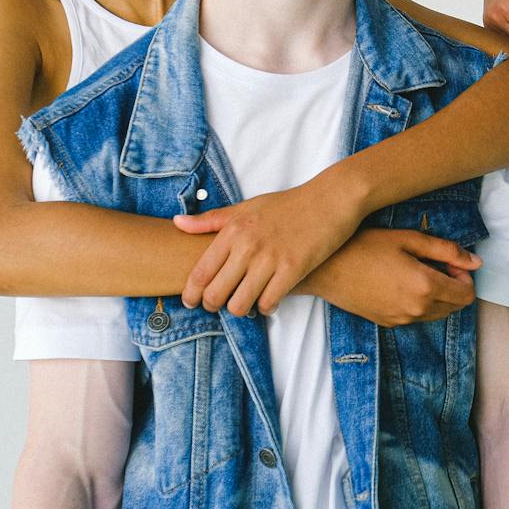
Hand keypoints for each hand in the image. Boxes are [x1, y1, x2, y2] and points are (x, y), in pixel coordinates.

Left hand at [173, 171, 367, 314]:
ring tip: (245, 304)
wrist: (331, 199)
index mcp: (233, 230)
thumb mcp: (246, 206)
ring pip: (240, 304)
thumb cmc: (287, 204)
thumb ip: (211, 220)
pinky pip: (268, 302)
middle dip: (213, 306)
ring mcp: (271, 258)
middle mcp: (248, 245)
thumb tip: (177, 223)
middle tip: (219, 305)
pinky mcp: (294, 269)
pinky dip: (265, 308)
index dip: (191, 294)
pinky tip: (268, 302)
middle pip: (216, 293)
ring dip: (240, 310)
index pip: (200, 272)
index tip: (192, 301)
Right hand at [306, 228, 480, 326]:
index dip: (465, 277)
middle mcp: (417, 310)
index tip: (450, 262)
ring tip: (417, 272)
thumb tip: (476, 262)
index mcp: (426, 287)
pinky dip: (420, 304)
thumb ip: (447, 251)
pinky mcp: (388, 323)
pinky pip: (417, 317)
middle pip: (455, 307)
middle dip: (454, 286)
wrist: (326, 268)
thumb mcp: (409, 240)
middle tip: (434, 264)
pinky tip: (401, 283)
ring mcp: (402, 320)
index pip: (467, 295)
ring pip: (437, 314)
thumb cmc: (366, 246)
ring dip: (438, 297)